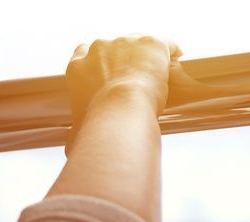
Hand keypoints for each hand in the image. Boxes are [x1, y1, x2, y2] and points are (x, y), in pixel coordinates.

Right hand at [66, 35, 181, 128]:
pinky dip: (171, 51)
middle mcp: (99, 48)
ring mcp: (125, 42)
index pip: (84, 53)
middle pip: (113, 46)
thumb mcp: (79, 128)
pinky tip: (177, 58)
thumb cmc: (99, 125)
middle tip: (138, 78)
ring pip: (139, 42)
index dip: (99, 62)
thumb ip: (77, 131)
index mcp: (78, 67)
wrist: (121, 109)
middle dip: (124, 59)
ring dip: (147, 55)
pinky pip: (164, 43)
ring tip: (160, 71)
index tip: (109, 73)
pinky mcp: (150, 43)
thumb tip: (72, 150)